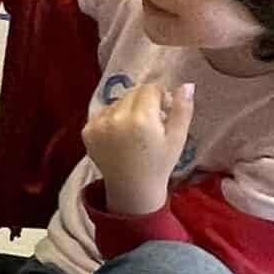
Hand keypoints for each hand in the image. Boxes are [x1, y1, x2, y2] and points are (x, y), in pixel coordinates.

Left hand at [82, 77, 194, 214]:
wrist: (132, 189)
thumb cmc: (159, 164)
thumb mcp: (177, 138)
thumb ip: (182, 109)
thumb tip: (187, 85)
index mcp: (141, 119)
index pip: (150, 89)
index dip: (160, 96)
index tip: (164, 111)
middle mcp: (116, 119)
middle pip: (133, 93)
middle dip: (144, 101)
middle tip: (152, 122)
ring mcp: (98, 125)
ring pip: (117, 101)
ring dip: (128, 108)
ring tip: (136, 130)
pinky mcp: (87, 131)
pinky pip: (103, 113)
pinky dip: (113, 118)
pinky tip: (121, 136)